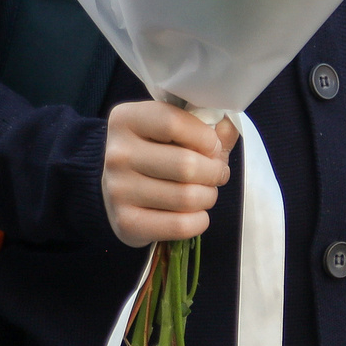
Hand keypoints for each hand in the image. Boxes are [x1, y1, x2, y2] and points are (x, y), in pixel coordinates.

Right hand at [101, 101, 233, 248]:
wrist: (120, 188)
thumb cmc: (155, 152)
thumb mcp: (174, 129)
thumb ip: (206, 124)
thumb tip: (227, 128)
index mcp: (126, 119)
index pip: (174, 123)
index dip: (206, 137)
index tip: (213, 147)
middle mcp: (117, 154)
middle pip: (186, 164)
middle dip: (214, 171)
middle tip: (216, 174)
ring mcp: (118, 190)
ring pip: (187, 197)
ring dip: (208, 196)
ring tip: (205, 192)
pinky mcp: (125, 222)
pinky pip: (180, 225)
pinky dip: (199, 221)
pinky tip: (196, 213)